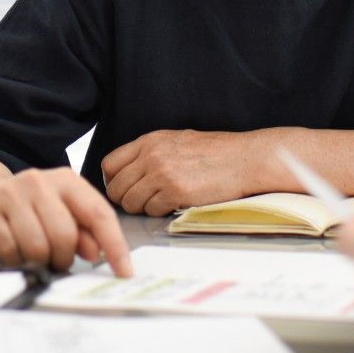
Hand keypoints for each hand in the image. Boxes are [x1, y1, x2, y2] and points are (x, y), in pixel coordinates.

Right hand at [0, 166, 133, 275]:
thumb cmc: (31, 210)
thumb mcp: (62, 213)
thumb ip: (85, 232)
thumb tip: (96, 252)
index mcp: (66, 180)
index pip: (98, 213)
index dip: (114, 246)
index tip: (124, 272)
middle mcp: (39, 181)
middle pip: (64, 235)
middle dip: (63, 258)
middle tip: (56, 260)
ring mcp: (10, 194)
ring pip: (37, 247)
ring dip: (38, 261)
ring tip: (33, 253)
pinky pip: (10, 252)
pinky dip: (15, 260)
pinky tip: (13, 250)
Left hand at [100, 128, 269, 215]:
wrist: (244, 159)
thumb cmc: (215, 152)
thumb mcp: (176, 140)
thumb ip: (150, 153)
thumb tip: (130, 171)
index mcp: (149, 141)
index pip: (109, 164)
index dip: (112, 181)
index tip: (122, 188)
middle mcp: (152, 156)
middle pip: (116, 188)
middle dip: (125, 199)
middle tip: (140, 202)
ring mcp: (162, 174)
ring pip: (131, 203)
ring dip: (142, 208)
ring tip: (159, 202)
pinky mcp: (176, 193)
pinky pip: (151, 211)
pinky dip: (159, 212)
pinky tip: (173, 204)